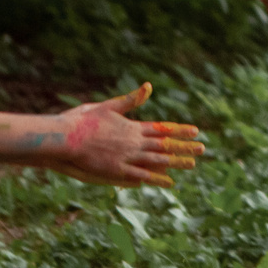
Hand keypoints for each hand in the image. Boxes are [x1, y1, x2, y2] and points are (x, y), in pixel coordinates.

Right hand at [49, 83, 204, 186]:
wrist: (65, 137)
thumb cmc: (82, 121)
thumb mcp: (108, 106)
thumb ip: (129, 100)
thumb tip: (148, 86)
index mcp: (132, 126)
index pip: (162, 128)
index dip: (180, 131)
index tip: (195, 131)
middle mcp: (134, 141)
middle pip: (164, 145)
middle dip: (184, 147)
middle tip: (202, 149)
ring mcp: (127, 156)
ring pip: (158, 160)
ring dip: (176, 162)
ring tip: (192, 163)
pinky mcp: (118, 170)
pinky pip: (142, 175)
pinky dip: (157, 178)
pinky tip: (170, 182)